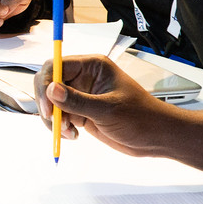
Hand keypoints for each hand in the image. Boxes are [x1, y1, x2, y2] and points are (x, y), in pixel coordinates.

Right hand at [34, 55, 181, 156]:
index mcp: (93, 66)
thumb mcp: (108, 110)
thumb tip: (51, 90)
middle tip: (53, 121)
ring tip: (69, 132)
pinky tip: (73, 135)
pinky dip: (60, 127)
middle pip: (49, 82)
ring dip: (53, 119)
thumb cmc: (142, 117)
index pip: (56, 66)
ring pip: (51, 102)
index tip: (47, 106)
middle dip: (47, 103)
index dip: (46, 83)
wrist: (155, 137)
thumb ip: (77, 101)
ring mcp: (81, 95)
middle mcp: (84, 78)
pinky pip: (59, 116)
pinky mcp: (80, 111)